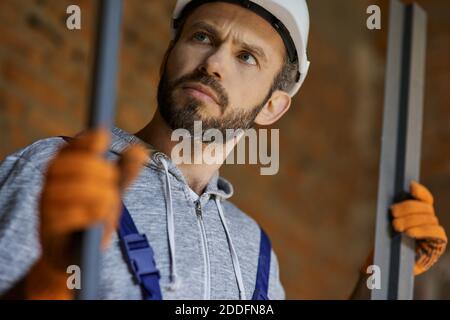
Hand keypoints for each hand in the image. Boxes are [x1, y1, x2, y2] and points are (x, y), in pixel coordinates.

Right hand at [25, 129, 147, 298]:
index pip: (68, 149)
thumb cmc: (92, 218)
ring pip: (65, 189)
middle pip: (67, 166)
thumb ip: (123, 173)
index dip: (84, 140)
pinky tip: (97, 215)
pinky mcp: (48, 230)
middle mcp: (50, 186)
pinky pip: (63, 216)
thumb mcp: (110, 192)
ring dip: (95, 193)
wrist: (74, 257)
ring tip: (109, 202)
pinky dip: (84, 214)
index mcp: (63, 173)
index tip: (103, 136)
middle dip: (97, 170)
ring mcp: (46, 207)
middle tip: (113, 183)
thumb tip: (141, 150)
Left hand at [391, 181, 446, 274]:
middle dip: (408, 207)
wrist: (386, 265)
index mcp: (417, 213)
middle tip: (392, 213)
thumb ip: (393, 212)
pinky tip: (409, 233)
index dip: (420, 191)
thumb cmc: (384, 244)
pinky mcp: (437, 245)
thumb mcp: (385, 225)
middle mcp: (428, 221)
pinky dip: (422, 230)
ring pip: (429, 218)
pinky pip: (436, 233)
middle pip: (425, 207)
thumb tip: (391, 196)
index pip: (425, 198)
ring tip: (396, 226)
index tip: (410, 186)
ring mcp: (434, 233)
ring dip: (411, 220)